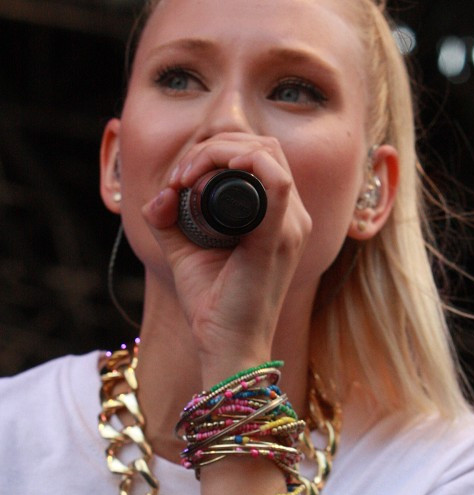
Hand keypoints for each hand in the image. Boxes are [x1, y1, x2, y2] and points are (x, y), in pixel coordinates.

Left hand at [142, 133, 311, 368]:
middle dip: (216, 147)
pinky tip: (211, 172)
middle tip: (180, 177)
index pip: (259, 156)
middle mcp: (294, 219)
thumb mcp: (185, 252)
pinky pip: (277, 182)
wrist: (227, 348)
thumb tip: (159, 194)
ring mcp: (291, 228)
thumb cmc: (214, 305)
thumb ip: (170, 220)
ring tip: (186, 178)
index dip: (216, 152)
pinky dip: (244, 163)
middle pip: (263, 147)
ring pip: (266, 154)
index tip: (179, 179)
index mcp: (279, 218)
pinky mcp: (277, 240)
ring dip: (220, 153)